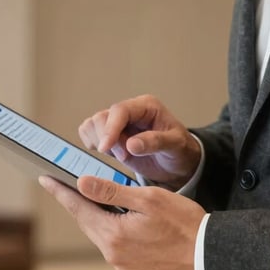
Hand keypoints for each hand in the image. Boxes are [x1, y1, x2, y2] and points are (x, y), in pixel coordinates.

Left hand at [39, 175, 203, 269]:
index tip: (45, 179)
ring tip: (94, 198)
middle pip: (87, 222)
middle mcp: (113, 254)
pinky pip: (115, 245)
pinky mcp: (134, 269)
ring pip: (101, 234)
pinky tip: (120, 219)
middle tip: (65, 185)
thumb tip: (82, 183)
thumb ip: (112, 191)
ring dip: (97, 216)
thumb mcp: (148, 198)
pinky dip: (112, 229)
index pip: (79, 208)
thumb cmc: (184, 223)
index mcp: (113, 234)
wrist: (208, 255)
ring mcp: (123, 264)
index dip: (61, 192)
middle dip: (78, 203)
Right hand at [78, 95, 200, 189]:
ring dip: (101, 143)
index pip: (120, 110)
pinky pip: (90, 133)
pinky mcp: (111, 135)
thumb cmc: (180, 150)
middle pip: (102, 117)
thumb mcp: (175, 145)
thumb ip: (156, 142)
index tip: (105, 148)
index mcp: (147, 107)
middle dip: (108, 140)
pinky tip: (110, 154)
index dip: (110, 128)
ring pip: (93, 125)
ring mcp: (118, 123)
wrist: (179, 163)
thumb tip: (131, 144)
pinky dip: (93, 144)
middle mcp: (130, 112)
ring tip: (122, 156)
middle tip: (125, 157)